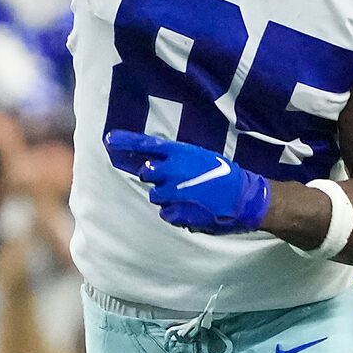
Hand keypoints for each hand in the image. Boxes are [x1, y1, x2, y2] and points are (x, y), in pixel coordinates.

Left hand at [105, 131, 271, 234]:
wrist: (243, 198)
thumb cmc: (225, 175)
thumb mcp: (201, 158)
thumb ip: (176, 159)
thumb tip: (152, 163)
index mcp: (180, 153)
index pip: (147, 145)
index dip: (126, 142)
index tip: (109, 140)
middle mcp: (172, 171)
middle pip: (147, 173)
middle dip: (156, 177)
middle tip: (175, 181)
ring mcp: (173, 193)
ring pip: (155, 195)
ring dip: (167, 196)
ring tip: (190, 196)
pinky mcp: (176, 212)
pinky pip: (166, 212)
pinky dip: (176, 212)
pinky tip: (193, 209)